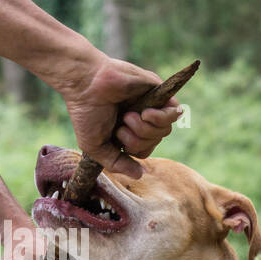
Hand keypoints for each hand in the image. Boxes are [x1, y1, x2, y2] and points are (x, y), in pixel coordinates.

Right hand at [61, 56, 183, 177]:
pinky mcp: (158, 91)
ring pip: (165, 130)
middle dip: (138, 140)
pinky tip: (145, 113)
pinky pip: (174, 112)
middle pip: (156, 141)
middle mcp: (140, 118)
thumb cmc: (86, 113)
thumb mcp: (97, 148)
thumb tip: (140, 175)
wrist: (86, 84)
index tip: (117, 138)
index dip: (135, 149)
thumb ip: (117, 163)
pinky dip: (161, 118)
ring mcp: (150, 104)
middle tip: (121, 127)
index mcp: (127, 130)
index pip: (144, 150)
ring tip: (128, 117)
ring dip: (146, 129)